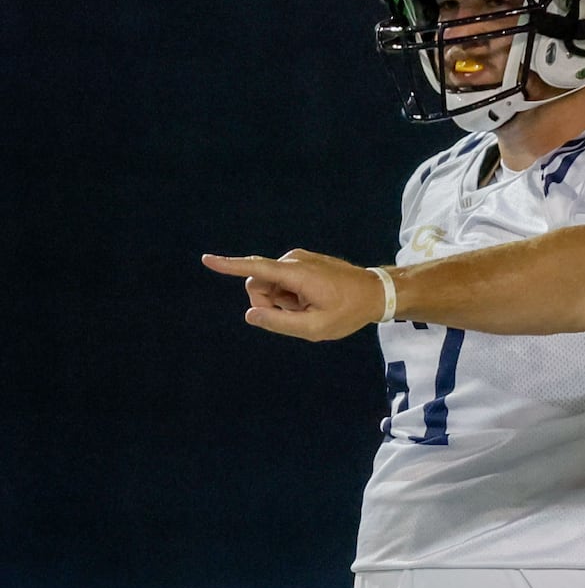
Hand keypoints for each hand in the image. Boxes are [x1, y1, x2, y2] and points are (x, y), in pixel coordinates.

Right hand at [201, 249, 385, 340]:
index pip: (255, 269)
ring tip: (310, 307)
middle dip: (269, 304)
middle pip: (258, 284)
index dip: (228, 266)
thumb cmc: (348, 312)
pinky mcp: (303, 262)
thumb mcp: (315, 328)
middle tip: (298, 316)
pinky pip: (283, 281)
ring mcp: (299, 259)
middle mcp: (294, 260)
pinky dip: (291, 295)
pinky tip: (313, 300)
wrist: (375, 292)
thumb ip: (279, 322)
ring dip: (283, 302)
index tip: (206, 259)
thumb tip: (250, 314)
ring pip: (271, 285)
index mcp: (296, 273)